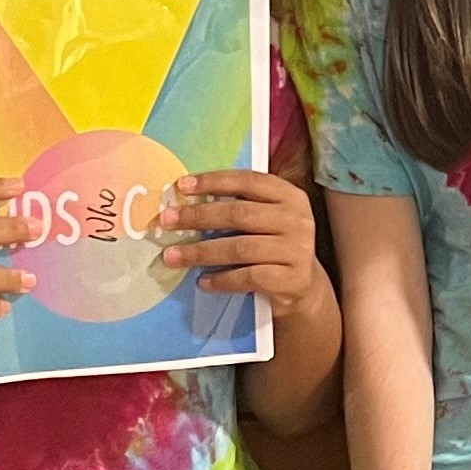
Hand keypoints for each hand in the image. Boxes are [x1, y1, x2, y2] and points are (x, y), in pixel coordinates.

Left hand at [161, 170, 325, 312]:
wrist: (303, 287)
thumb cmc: (274, 247)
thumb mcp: (266, 220)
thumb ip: (240, 207)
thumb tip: (186, 201)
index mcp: (290, 196)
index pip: (249, 181)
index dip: (214, 181)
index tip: (182, 186)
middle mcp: (297, 219)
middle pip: (239, 214)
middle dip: (198, 216)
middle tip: (166, 220)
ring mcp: (297, 250)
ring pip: (240, 248)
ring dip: (201, 252)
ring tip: (172, 256)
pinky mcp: (291, 279)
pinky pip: (248, 277)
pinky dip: (222, 280)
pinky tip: (202, 282)